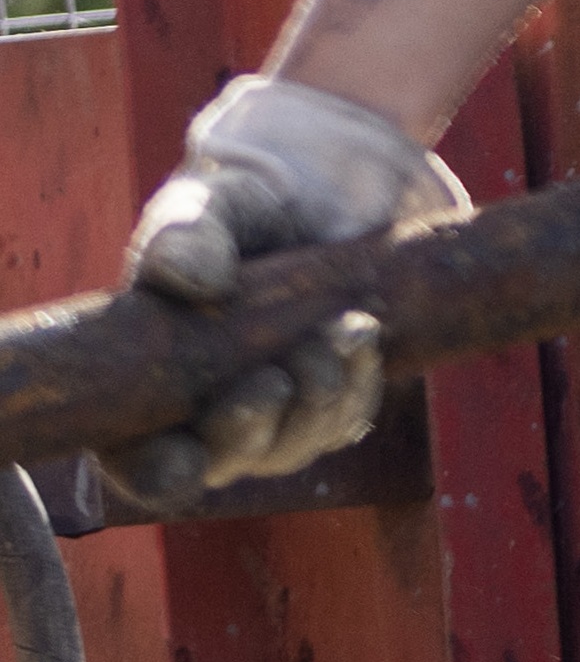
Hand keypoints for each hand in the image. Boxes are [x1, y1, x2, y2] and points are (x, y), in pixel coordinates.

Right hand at [108, 70, 465, 506]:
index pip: (136, 457)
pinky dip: (356, 384)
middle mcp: (203, 409)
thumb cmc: (243, 203)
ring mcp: (273, 410)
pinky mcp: (331, 396)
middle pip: (224, 462)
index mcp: (143, 378)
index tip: (184, 457)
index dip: (156, 470)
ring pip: (294, 447)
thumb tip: (188, 280)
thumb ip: (185, 234)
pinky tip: (360, 334)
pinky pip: (346, 419)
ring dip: (317, 401)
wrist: (329, 191)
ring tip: (336, 332)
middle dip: (250, 433)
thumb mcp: (207, 205)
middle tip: (273, 381)